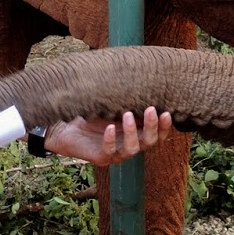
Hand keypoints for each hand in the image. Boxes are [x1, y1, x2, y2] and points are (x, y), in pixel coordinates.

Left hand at [45, 106, 171, 167]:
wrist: (66, 126)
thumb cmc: (92, 113)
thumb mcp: (112, 104)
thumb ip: (127, 99)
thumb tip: (141, 77)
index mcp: (136, 132)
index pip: (157, 133)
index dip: (164, 126)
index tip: (166, 112)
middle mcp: (130, 144)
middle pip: (149, 142)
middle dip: (152, 127)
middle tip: (151, 110)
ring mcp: (116, 153)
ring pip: (132, 148)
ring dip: (132, 132)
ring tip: (128, 115)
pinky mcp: (101, 157)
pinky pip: (109, 151)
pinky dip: (111, 140)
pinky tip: (109, 128)